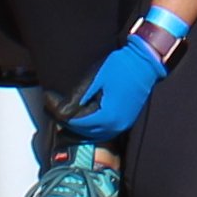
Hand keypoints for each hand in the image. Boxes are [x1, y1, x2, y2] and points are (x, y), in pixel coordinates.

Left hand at [62, 25, 174, 142]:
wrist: (145, 62)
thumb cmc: (120, 67)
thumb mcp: (95, 79)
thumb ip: (79, 98)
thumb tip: (63, 110)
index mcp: (107, 116)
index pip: (78, 123)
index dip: (62, 115)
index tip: (51, 105)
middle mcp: (116, 125)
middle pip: (86, 131)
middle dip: (70, 124)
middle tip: (56, 113)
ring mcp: (123, 124)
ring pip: (96, 133)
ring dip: (82, 128)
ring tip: (67, 118)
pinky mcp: (127, 120)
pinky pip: (106, 129)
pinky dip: (93, 127)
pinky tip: (86, 120)